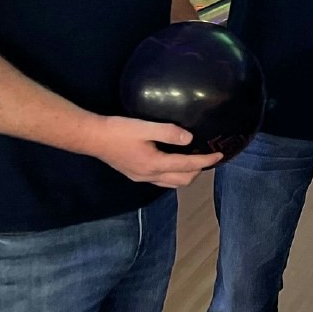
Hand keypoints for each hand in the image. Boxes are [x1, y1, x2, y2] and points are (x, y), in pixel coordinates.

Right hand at [92, 116, 221, 186]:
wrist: (92, 138)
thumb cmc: (118, 130)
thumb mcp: (144, 127)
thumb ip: (168, 132)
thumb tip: (190, 138)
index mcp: (154, 164)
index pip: (187, 165)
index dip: (206, 160)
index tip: (220, 154)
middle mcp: (150, 176)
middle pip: (182, 180)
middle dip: (198, 170)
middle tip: (208, 157)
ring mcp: (141, 178)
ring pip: (172, 183)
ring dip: (187, 175)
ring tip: (195, 161)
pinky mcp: (135, 175)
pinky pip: (161, 181)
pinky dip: (174, 175)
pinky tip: (173, 163)